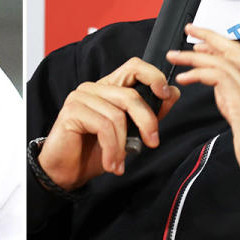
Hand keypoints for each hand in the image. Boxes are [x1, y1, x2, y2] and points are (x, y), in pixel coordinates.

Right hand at [37, 57, 180, 190]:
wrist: (67, 172)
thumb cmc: (94, 152)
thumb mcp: (129, 134)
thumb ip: (148, 114)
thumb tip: (173, 93)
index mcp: (108, 88)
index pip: (133, 67)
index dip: (153, 76)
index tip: (165, 94)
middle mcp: (93, 88)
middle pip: (130, 95)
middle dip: (147, 121)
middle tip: (152, 143)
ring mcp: (80, 97)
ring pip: (117, 115)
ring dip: (123, 145)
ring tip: (120, 163)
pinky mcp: (71, 111)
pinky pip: (103, 127)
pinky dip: (112, 149)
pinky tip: (111, 164)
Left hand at [166, 24, 239, 190]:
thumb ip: (229, 95)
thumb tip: (214, 82)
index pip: (236, 53)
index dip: (216, 42)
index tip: (197, 39)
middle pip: (231, 48)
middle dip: (208, 35)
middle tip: (188, 29)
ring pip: (220, 61)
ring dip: (194, 56)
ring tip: (174, 57)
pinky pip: (218, 77)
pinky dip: (198, 73)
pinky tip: (184, 78)